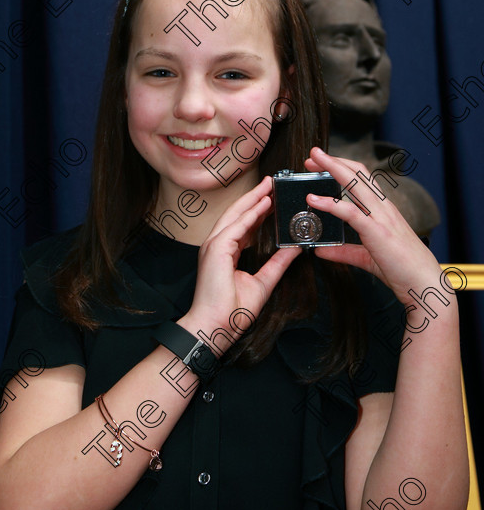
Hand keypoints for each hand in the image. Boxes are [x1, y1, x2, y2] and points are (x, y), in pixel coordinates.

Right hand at [180, 176, 300, 346]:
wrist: (216, 327)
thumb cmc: (232, 311)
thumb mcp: (263, 282)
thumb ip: (278, 264)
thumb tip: (294, 249)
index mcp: (225, 252)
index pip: (243, 224)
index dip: (257, 210)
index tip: (271, 199)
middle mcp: (217, 245)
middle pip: (237, 214)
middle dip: (254, 197)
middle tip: (271, 183)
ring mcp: (214, 245)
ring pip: (235, 214)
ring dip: (253, 199)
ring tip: (268, 186)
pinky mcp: (216, 249)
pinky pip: (236, 226)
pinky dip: (250, 214)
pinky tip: (264, 204)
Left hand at [303, 147, 444, 305]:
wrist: (423, 284)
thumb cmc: (402, 269)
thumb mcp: (366, 257)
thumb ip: (343, 252)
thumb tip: (320, 250)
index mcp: (384, 211)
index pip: (363, 179)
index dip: (342, 167)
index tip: (322, 164)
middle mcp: (384, 208)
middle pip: (357, 173)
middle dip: (333, 160)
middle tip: (313, 154)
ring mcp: (381, 217)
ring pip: (355, 183)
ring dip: (332, 168)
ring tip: (312, 161)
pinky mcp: (377, 231)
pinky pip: (350, 211)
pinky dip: (330, 203)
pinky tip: (313, 199)